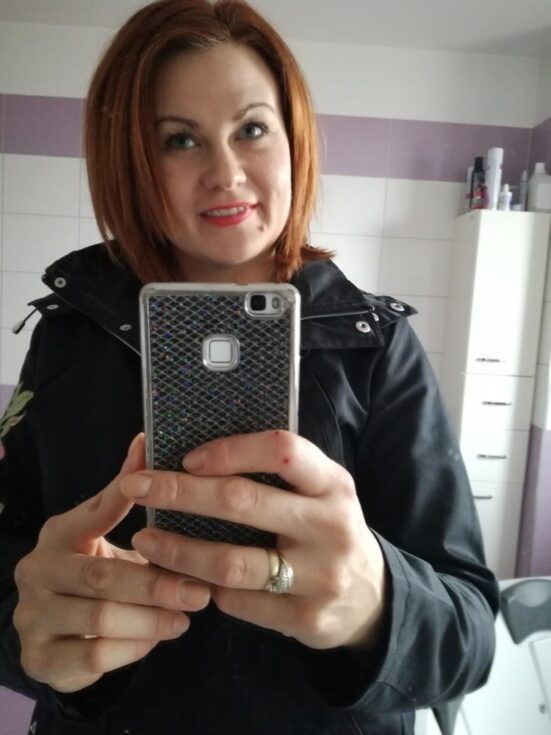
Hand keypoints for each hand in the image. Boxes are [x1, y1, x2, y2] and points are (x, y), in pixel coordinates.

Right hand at [13, 434, 209, 692]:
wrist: (54, 630)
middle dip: (155, 585)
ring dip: (149, 619)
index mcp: (58, 533)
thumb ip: (124, 494)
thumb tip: (146, 440)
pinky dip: (131, 649)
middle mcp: (37, 571)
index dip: (133, 504)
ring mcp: (33, 618)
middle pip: (101, 576)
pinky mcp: (40, 659)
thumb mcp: (103, 531)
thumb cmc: (90, 568)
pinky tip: (157, 639)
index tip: (177, 496)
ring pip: (99, 620)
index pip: (96, 513)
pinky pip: (92, 657)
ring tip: (186, 616)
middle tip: (199, 591)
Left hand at [121, 431, 385, 649]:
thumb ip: (279, 474)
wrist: (371, 598)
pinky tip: (186, 576)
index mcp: (333, 484)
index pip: (281, 450)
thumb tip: (200, 454)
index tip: (187, 457)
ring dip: (178, 550)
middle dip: (179, 492)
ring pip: (231, 562)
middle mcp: (330, 526)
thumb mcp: (321, 493)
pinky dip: (205, 586)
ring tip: (144, 539)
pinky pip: (239, 601)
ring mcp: (320, 576)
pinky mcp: (305, 618)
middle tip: (136, 487)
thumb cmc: (327, 529)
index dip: (229, 450)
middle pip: (242, 502)